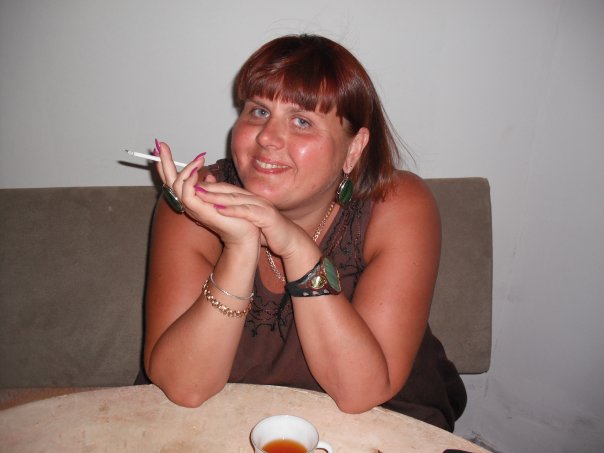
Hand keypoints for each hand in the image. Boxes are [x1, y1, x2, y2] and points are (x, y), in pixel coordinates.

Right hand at [154, 140, 260, 248]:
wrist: (245, 232)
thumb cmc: (236, 215)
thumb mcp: (221, 194)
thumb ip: (211, 185)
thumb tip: (207, 174)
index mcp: (193, 198)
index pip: (174, 179)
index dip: (167, 165)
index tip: (161, 148)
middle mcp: (189, 203)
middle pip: (169, 181)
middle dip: (164, 161)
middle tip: (159, 145)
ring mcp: (193, 208)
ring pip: (177, 185)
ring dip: (186, 169)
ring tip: (198, 159)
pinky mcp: (200, 211)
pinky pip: (187, 195)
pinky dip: (189, 182)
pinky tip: (196, 173)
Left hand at [192, 181, 308, 258]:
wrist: (289, 240)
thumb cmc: (269, 231)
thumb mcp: (249, 221)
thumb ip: (234, 214)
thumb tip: (216, 211)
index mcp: (248, 199)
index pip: (225, 190)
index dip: (208, 187)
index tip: (190, 186)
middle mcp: (254, 199)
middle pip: (228, 190)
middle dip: (208, 187)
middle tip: (190, 184)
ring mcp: (260, 206)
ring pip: (235, 198)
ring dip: (217, 196)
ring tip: (199, 194)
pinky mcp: (266, 217)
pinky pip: (247, 212)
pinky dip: (233, 210)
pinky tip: (220, 209)